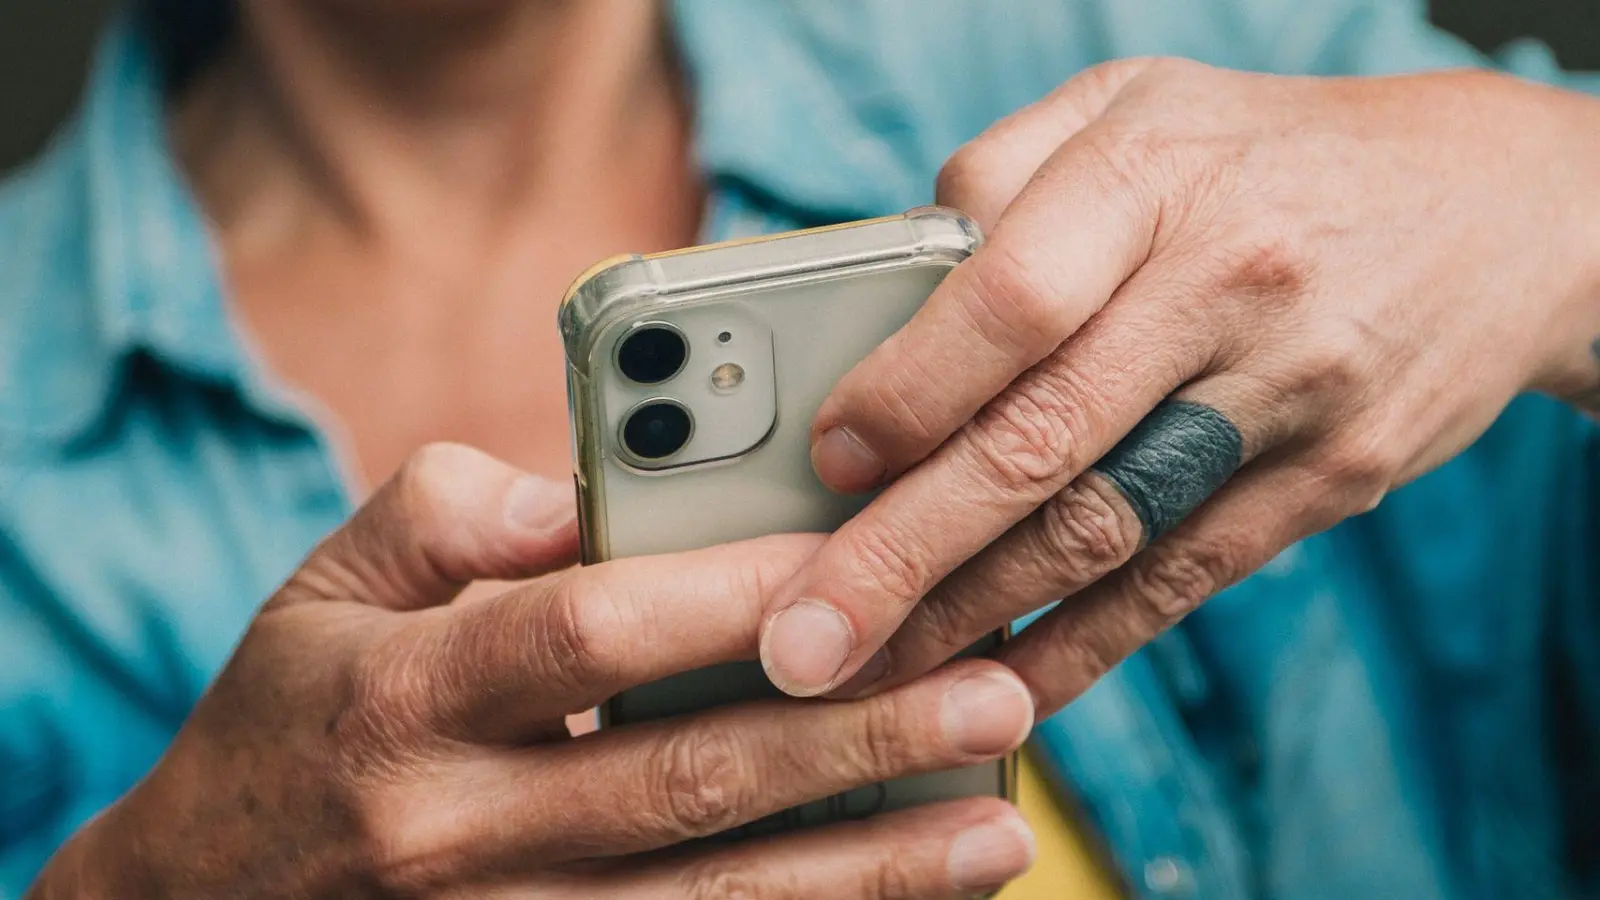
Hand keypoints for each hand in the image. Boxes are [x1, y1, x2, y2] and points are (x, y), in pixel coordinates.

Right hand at [29, 444, 1034, 898]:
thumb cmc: (290, 720)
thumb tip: (573, 496)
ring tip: (995, 833)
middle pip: (680, 781)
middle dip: (849, 744)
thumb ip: (442, 512)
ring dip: (861, 874)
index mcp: (404, 696)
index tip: (860, 556)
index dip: (730, 598)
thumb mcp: (324, 589)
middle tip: (997, 696)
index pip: (586, 634)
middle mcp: (451, 827)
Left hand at [757, 60, 1599, 708]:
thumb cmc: (1265, 155)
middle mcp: (1227, 283)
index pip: (1011, 298)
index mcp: (1155, 171)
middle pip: (1041, 441)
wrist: (1498, 213)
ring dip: (976, 619)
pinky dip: (1085, 645)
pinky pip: (1185, 581)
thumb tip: (882, 302)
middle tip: (801, 639)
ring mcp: (1290, 393)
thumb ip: (998, 180)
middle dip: (904, 556)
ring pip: (1106, 532)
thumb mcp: (1133, 105)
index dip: (909, 391)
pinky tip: (1003, 688)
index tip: (831, 459)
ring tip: (871, 681)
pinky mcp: (1330, 481)